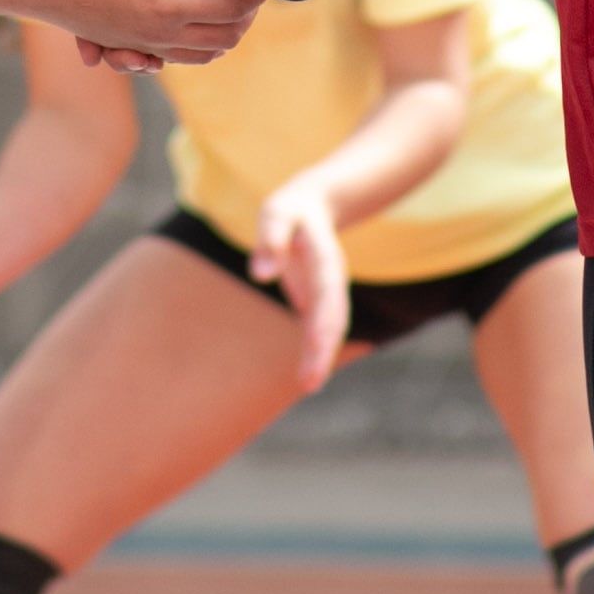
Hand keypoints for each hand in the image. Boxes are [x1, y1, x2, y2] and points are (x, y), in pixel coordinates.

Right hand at [50, 0, 262, 68]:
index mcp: (169, 6)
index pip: (232, 8)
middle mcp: (161, 35)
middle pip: (226, 39)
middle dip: (244, 16)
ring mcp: (144, 46)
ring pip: (203, 56)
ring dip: (222, 34)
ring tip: (229, 5)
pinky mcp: (129, 48)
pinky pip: (175, 61)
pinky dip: (194, 48)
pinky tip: (195, 23)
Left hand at [251, 183, 352, 390]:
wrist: (311, 207)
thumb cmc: (289, 211)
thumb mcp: (277, 213)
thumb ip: (271, 239)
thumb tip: (261, 275)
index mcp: (325, 258)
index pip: (326, 294)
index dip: (323, 320)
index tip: (317, 347)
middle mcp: (331, 280)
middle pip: (333, 318)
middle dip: (323, 350)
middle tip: (310, 383)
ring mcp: (326, 292)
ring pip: (328, 328)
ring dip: (320, 357)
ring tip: (309, 386)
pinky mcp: (317, 301)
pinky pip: (318, 329)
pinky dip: (315, 353)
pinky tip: (308, 377)